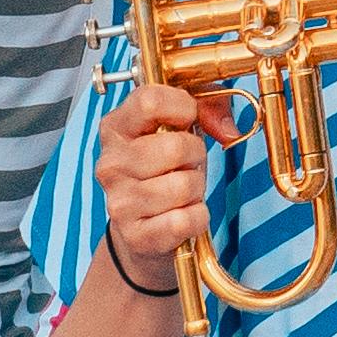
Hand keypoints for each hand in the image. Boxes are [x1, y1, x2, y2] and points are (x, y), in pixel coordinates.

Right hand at [98, 78, 244, 292]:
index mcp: (115, 128)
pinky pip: (186, 220)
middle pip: (175, 147)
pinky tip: (182, 214)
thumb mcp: (183, 127)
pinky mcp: (135, 236)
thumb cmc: (165, 169)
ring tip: (181, 190)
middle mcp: (110, 164)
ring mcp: (119, 201)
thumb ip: (210, 107)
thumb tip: (227, 130)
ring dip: (196, 189)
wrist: (144, 228)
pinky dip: (196, 218)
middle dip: (195, 155)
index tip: (187, 119)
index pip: (150, 101)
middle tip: (185, 164)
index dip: (182, 107)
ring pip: (184, 185)